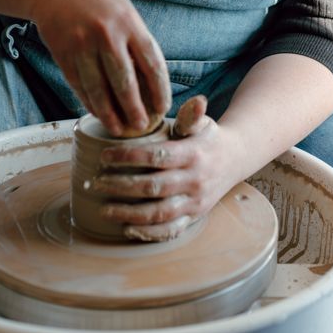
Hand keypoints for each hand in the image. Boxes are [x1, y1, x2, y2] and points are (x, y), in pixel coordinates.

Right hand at [31, 0, 170, 135]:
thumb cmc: (97, 0)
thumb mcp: (124, 11)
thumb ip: (136, 41)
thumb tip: (151, 81)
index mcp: (129, 23)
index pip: (151, 63)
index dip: (159, 90)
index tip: (163, 108)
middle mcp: (106, 34)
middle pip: (124, 81)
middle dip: (134, 108)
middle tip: (141, 127)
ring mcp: (82, 45)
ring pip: (98, 89)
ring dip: (109, 113)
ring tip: (118, 129)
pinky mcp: (63, 53)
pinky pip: (78, 85)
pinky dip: (88, 101)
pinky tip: (97, 112)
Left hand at [91, 96, 245, 240]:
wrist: (235, 159)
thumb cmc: (208, 138)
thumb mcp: (202, 123)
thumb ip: (192, 115)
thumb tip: (198, 100)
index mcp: (193, 154)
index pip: (157, 157)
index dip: (129, 157)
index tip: (104, 156)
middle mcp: (195, 180)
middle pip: (154, 187)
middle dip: (122, 186)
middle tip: (97, 182)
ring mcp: (195, 202)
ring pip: (160, 213)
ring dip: (129, 213)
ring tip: (104, 209)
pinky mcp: (194, 217)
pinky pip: (171, 230)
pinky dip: (149, 233)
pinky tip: (127, 228)